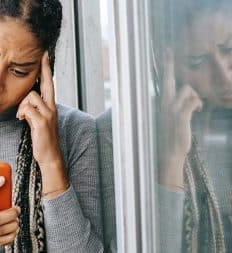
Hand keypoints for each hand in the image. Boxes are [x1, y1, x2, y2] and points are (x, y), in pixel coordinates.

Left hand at [16, 52, 68, 197]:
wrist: (50, 156)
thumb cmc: (43, 138)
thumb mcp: (39, 120)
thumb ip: (34, 109)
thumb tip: (26, 100)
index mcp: (50, 106)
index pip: (49, 84)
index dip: (46, 69)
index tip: (44, 56)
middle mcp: (52, 107)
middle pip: (46, 83)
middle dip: (44, 69)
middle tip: (42, 54)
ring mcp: (48, 114)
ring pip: (31, 96)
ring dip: (22, 105)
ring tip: (22, 116)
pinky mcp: (42, 122)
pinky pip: (27, 108)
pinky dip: (22, 113)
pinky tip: (22, 119)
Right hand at [157, 50, 202, 190]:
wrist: (168, 152)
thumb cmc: (170, 136)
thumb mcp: (169, 119)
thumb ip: (175, 105)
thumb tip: (186, 95)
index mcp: (161, 103)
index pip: (163, 82)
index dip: (166, 66)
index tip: (166, 52)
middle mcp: (164, 103)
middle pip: (168, 79)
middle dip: (168, 64)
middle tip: (168, 50)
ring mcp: (171, 109)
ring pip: (188, 89)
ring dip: (195, 96)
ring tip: (196, 107)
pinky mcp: (181, 115)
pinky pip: (194, 100)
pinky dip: (198, 104)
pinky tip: (198, 111)